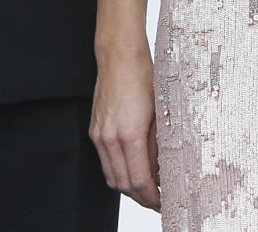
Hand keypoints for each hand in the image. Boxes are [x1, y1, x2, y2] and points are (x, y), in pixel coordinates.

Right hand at [89, 48, 159, 209]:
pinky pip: (104, 161)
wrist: (119, 56)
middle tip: (156, 200)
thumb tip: (161, 171)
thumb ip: (157, 146)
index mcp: (129, 134)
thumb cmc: (142, 77)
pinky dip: (118, 171)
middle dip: (140, 197)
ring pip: (111, 176)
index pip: (139, 181)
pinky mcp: (94, 130)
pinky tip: (131, 167)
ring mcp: (99, 135)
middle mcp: (110, 138)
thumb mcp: (159, 113)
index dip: (151, 197)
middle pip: (123, 185)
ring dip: (128, 187)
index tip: (162, 202)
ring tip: (145, 188)